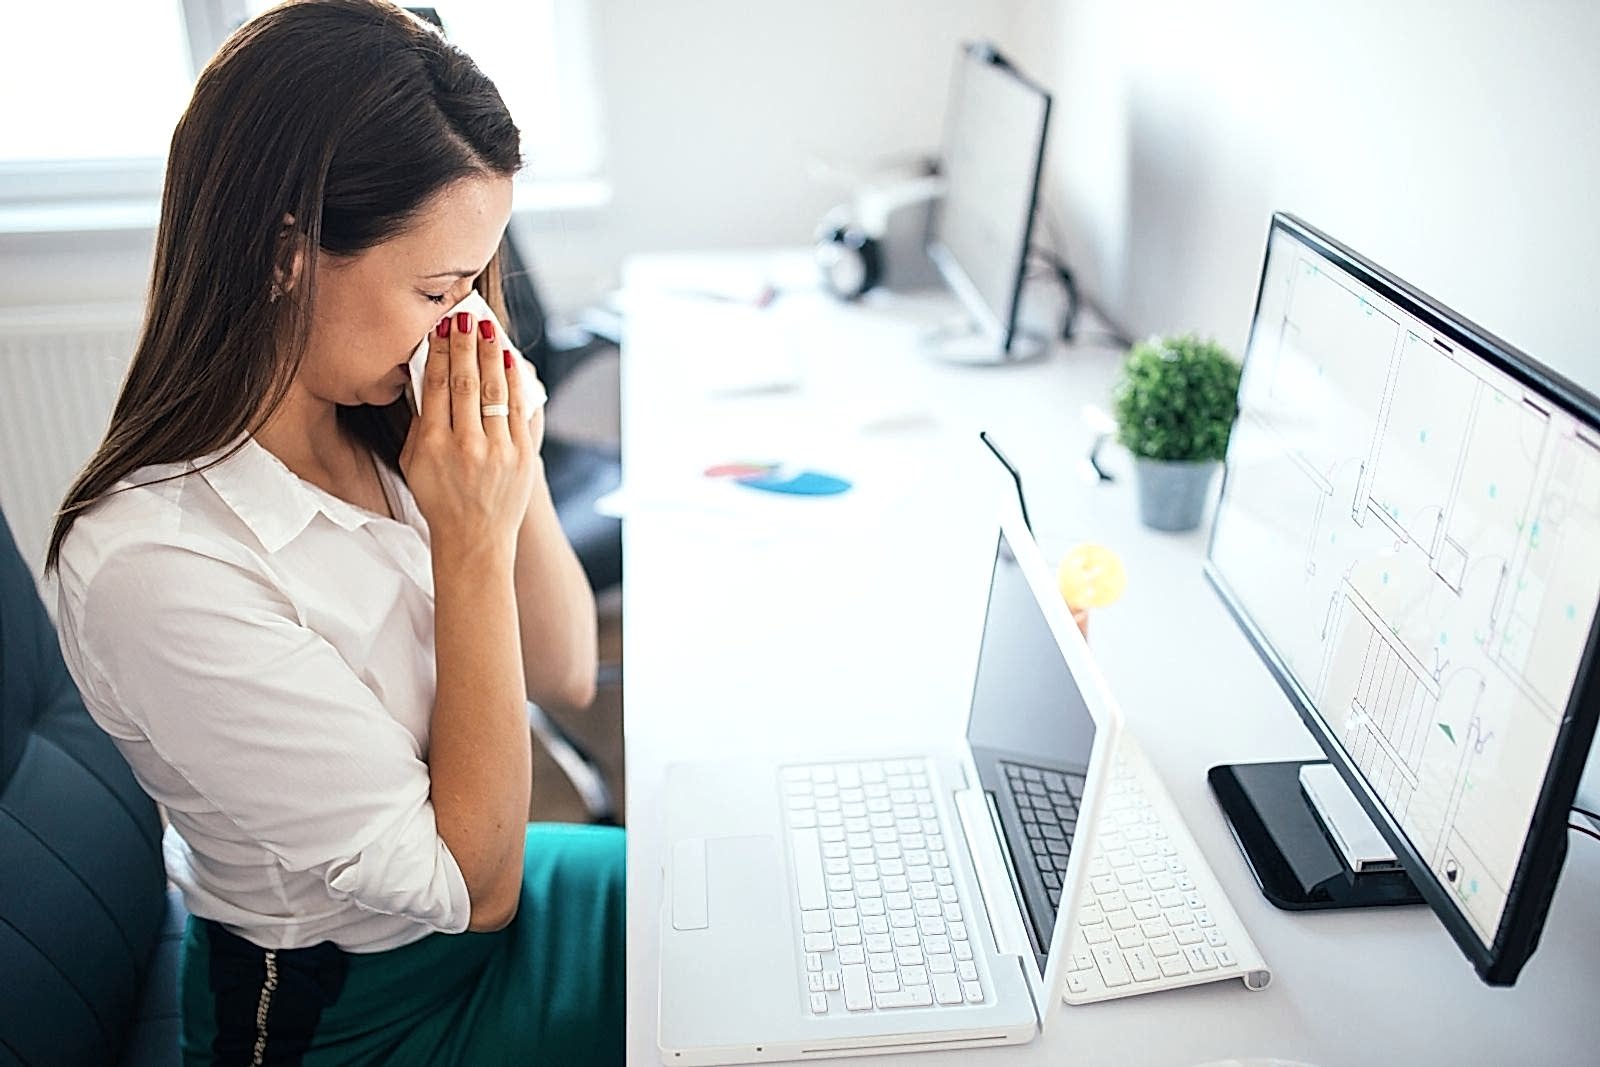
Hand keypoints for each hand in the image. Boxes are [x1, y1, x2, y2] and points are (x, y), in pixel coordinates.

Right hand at [400, 311, 538, 553]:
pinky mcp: (522, 456)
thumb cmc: (440, 499)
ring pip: (495, 390)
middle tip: (465, 317)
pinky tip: (509, 360)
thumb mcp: (414, 463)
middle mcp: (467, 446)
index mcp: (434, 445)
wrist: (475, 539)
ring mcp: (498, 451)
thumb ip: (419, 424)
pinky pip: (518, 409)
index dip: (439, 352)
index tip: (442, 329)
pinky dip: (514, 381)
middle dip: (466, 345)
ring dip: (491, 355)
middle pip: (466, 381)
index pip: (437, 385)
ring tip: (488, 329)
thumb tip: (428, 378)